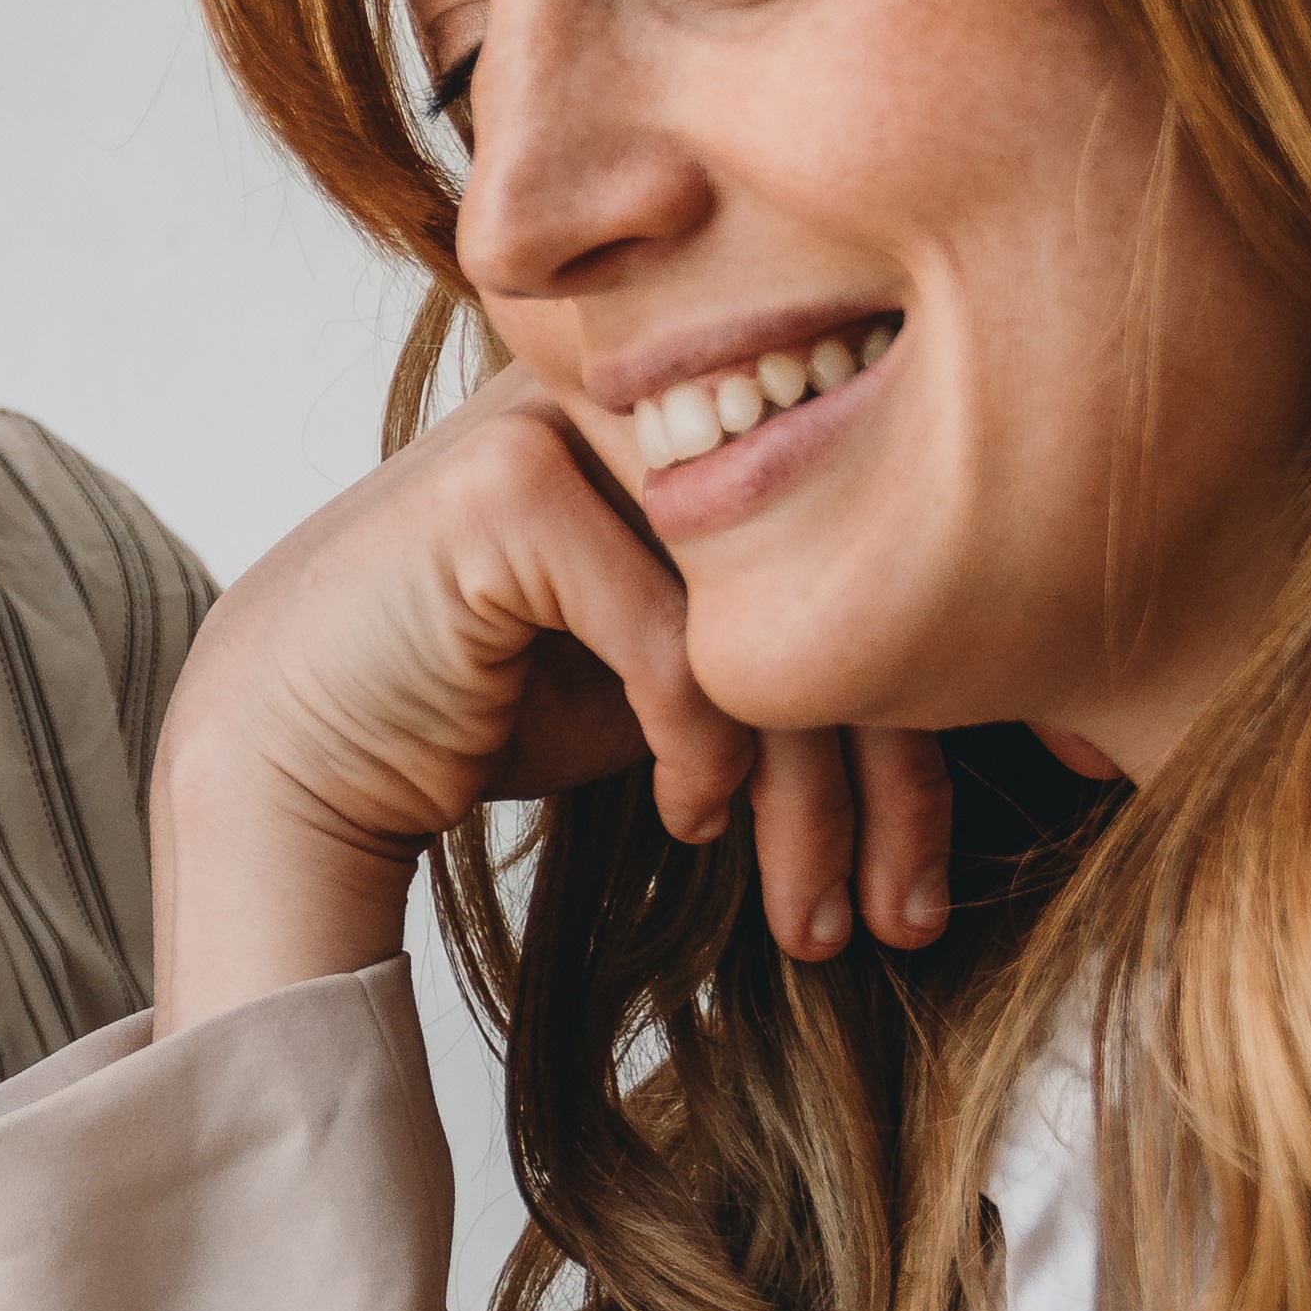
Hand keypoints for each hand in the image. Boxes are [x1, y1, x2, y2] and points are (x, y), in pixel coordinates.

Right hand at [156, 361, 942, 1018]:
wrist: (289, 748)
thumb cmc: (478, 708)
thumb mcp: (664, 672)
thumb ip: (780, 640)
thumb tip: (969, 690)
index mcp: (693, 405)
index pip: (866, 532)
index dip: (948, 683)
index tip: (1021, 804)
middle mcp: (640, 387)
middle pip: (837, 569)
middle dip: (893, 774)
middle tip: (912, 918)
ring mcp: (568, 417)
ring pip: (766, 615)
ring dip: (808, 799)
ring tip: (817, 922)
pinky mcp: (512, 485)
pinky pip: (673, 634)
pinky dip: (699, 748)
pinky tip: (688, 820)